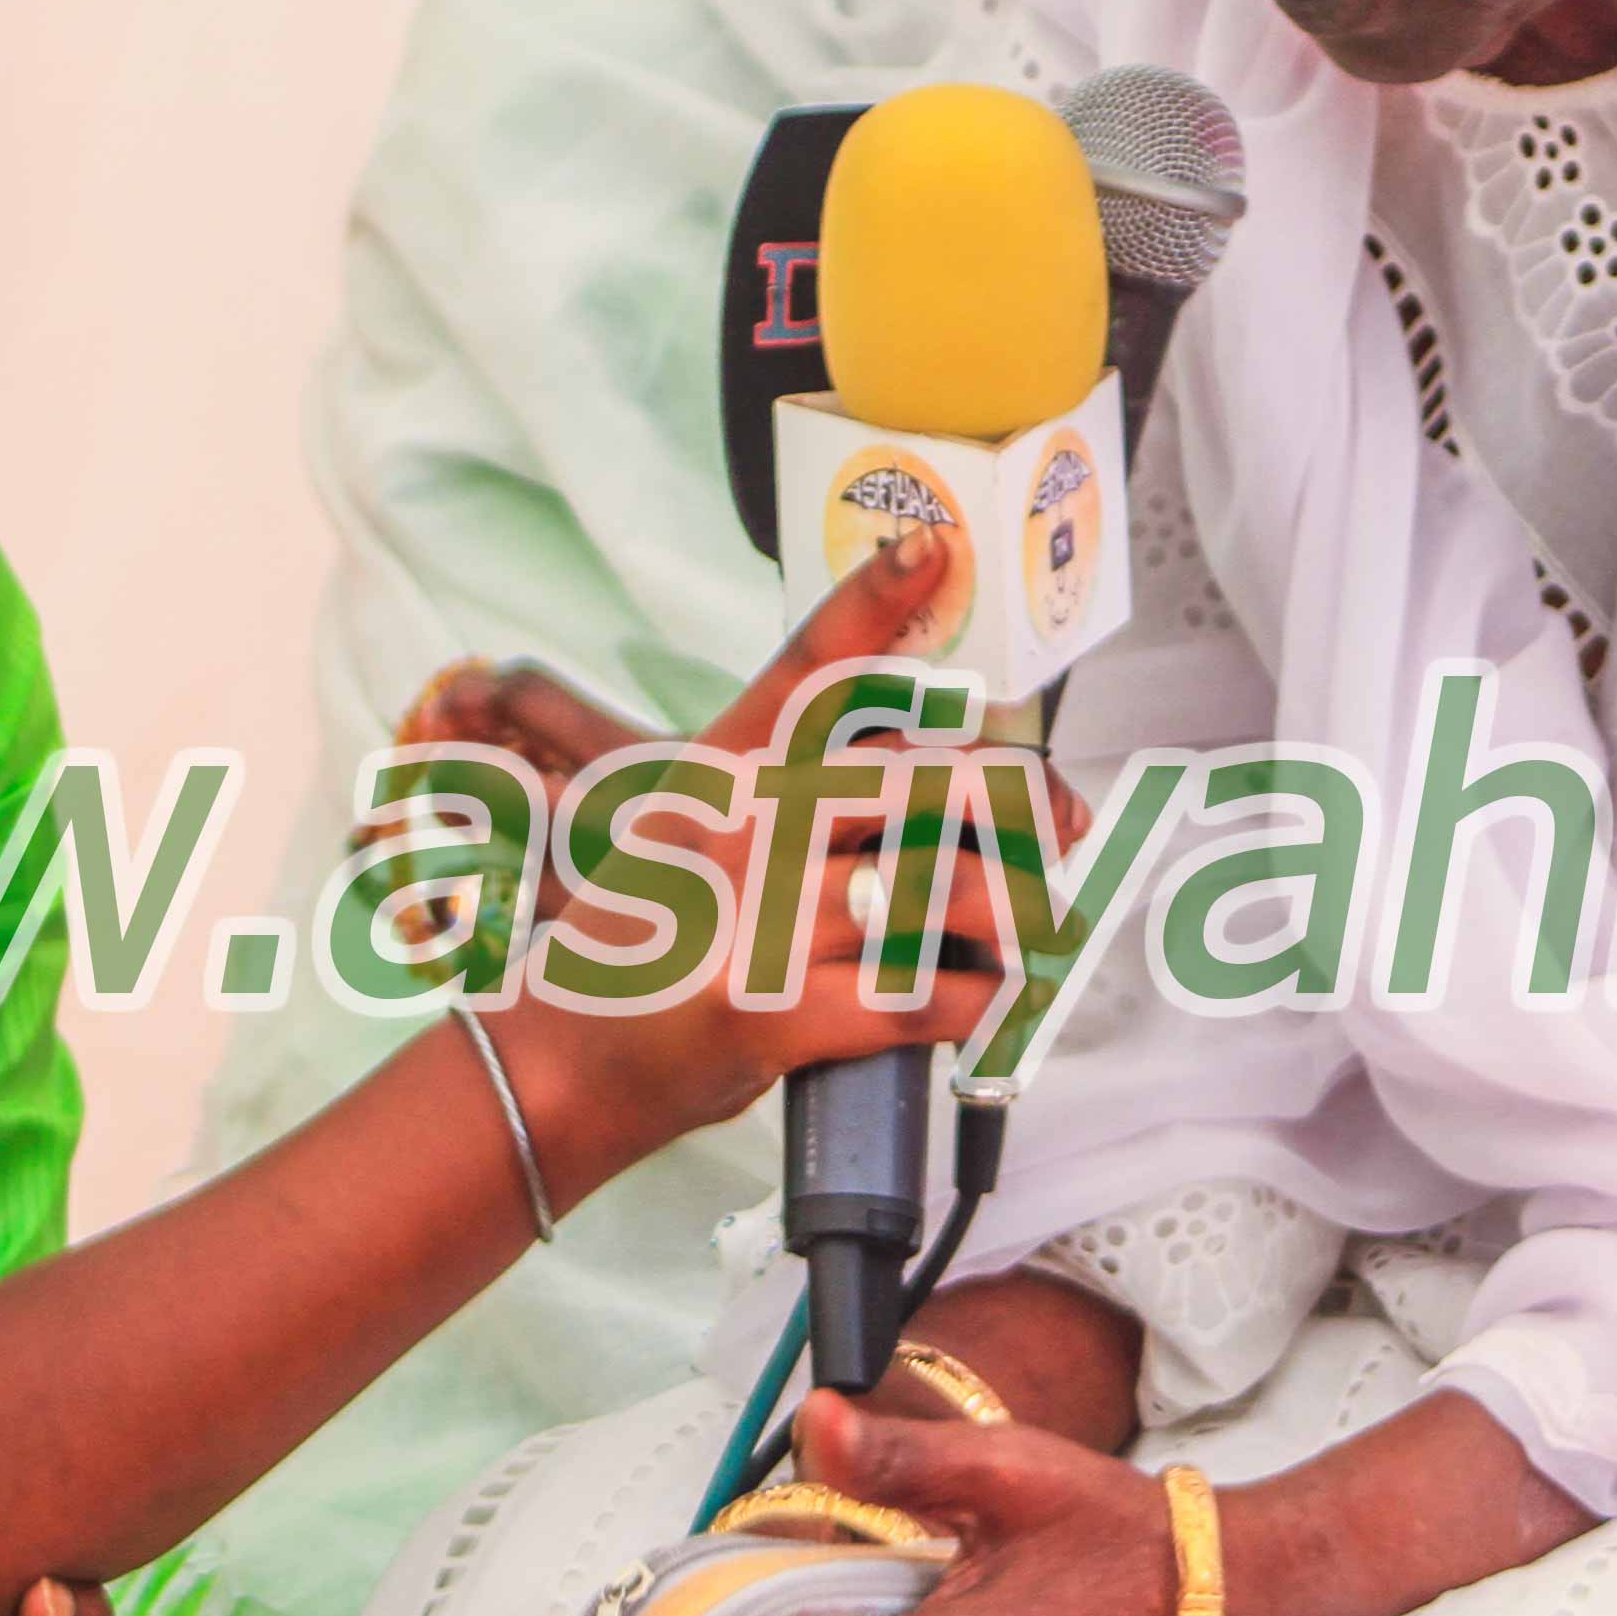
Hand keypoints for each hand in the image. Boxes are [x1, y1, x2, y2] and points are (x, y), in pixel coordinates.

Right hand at [483, 535, 1017, 1186]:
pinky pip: (919, 994)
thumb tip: (922, 788)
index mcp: (721, 774)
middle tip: (1063, 829)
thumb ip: (787, 800)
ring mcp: (758, 916)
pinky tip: (988, 1001)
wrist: (554, 1067)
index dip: (871, 600)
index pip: (805, 668)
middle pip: (922, 779)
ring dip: (1017, 913)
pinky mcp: (773, 1008)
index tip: (930, 548)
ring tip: (1041, 928)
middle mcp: (742, 828)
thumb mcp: (684, 837)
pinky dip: (978, 1002)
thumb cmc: (634, 952)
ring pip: (939, 888)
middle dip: (1021, 806)